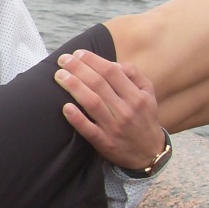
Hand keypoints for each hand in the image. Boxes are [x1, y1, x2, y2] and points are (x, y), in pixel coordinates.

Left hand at [54, 50, 164, 169]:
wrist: (148, 153)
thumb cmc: (144, 118)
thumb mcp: (148, 95)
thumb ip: (134, 75)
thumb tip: (114, 62)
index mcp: (136, 96)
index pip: (112, 72)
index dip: (93, 60)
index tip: (78, 53)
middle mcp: (126, 110)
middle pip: (99, 84)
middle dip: (78, 68)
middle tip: (63, 60)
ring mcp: (114, 127)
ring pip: (92, 102)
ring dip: (74, 87)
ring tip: (60, 75)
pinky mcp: (104, 142)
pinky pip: (89, 130)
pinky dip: (77, 118)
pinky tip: (65, 107)